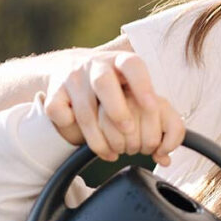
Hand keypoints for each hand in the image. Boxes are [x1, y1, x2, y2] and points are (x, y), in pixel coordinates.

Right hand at [44, 49, 182, 165]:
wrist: (69, 65)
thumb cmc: (116, 87)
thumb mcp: (138, 92)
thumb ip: (158, 121)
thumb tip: (165, 158)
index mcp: (122, 62)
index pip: (133, 66)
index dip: (143, 86)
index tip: (152, 106)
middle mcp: (96, 66)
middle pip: (104, 84)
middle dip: (117, 111)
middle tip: (128, 130)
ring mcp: (74, 78)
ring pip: (83, 108)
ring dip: (98, 136)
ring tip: (113, 152)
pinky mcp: (54, 92)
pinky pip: (57, 112)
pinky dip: (68, 127)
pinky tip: (81, 139)